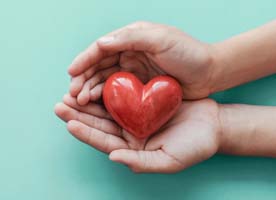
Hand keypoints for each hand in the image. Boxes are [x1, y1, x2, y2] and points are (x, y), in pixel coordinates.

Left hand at [55, 95, 220, 172]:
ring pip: (106, 109)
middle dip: (79, 115)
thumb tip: (113, 157)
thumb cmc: (195, 146)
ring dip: (88, 101)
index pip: (104, 142)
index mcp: (134, 149)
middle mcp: (130, 134)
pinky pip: (121, 96)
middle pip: (99, 124)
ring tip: (70, 93)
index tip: (69, 122)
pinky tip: (95, 82)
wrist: (212, 124)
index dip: (86, 133)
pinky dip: (107, 90)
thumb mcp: (169, 160)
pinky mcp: (143, 102)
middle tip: (60, 104)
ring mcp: (136, 117)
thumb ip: (141, 162)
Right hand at [68, 21, 214, 104]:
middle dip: (83, 78)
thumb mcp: (161, 39)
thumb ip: (132, 38)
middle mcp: (129, 53)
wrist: (209, 73)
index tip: (71, 72)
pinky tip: (96, 105)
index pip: (101, 48)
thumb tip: (101, 43)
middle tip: (72, 94)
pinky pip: (117, 92)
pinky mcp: (139, 87)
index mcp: (132, 38)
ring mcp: (134, 71)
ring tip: (80, 101)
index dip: (84, 59)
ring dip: (90, 90)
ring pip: (105, 80)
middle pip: (99, 66)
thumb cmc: (189, 53)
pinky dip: (105, 98)